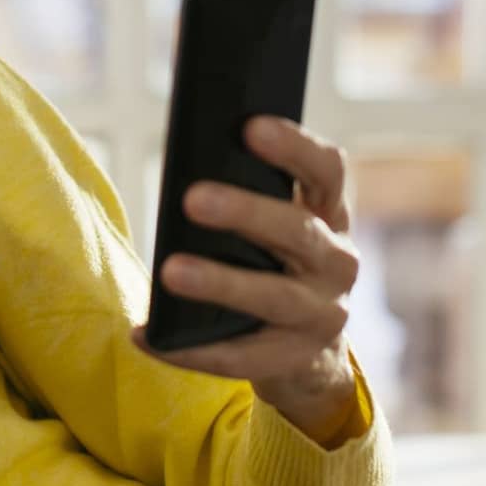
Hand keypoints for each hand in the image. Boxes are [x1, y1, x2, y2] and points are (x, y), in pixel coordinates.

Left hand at [132, 116, 361, 443]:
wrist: (309, 356)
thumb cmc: (273, 269)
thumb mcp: (275, 232)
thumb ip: (249, 202)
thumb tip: (184, 177)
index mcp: (329, 217)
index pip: (326, 171)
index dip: (294, 147)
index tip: (251, 125)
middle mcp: (337, 263)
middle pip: (296, 232)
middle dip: (245, 212)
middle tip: (191, 198)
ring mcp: (322, 316)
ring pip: (272, 295)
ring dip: (219, 282)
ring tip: (170, 271)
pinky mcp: (294, 360)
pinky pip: (239, 357)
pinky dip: (189, 350)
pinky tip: (147, 337)